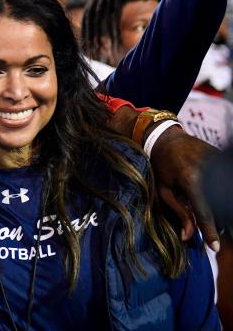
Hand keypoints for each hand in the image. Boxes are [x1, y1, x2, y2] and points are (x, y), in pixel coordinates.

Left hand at [150, 126, 219, 250]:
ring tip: (214, 216)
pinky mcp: (222, 158)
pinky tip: (214, 198)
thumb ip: (178, 212)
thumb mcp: (164, 189)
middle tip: (213, 230)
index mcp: (191, 180)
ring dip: (221, 209)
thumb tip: (187, 236)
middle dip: (217, 222)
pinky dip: (221, 194)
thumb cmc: (161, 165)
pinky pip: (225, 182)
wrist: (167, 138)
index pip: (204, 212)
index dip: (209, 232)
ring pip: (224, 195)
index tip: (215, 247)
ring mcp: (218, 163)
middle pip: (219, 207)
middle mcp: (208, 171)